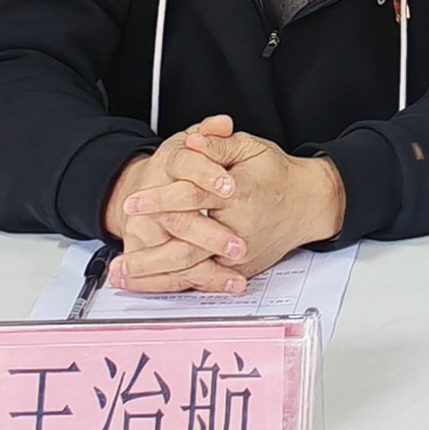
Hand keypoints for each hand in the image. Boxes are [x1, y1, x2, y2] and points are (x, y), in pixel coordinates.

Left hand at [104, 117, 345, 291]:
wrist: (309, 204)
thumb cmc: (277, 175)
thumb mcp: (250, 149)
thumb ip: (218, 145)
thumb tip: (191, 142)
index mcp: (239, 194)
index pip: (192, 196)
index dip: (160, 199)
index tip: (133, 202)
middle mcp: (239, 228)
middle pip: (187, 244)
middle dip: (150, 253)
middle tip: (119, 258)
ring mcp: (240, 253)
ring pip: (192, 269)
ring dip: (155, 276)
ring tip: (124, 277)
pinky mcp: (240, 268)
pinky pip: (203, 280)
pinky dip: (174, 284)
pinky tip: (149, 286)